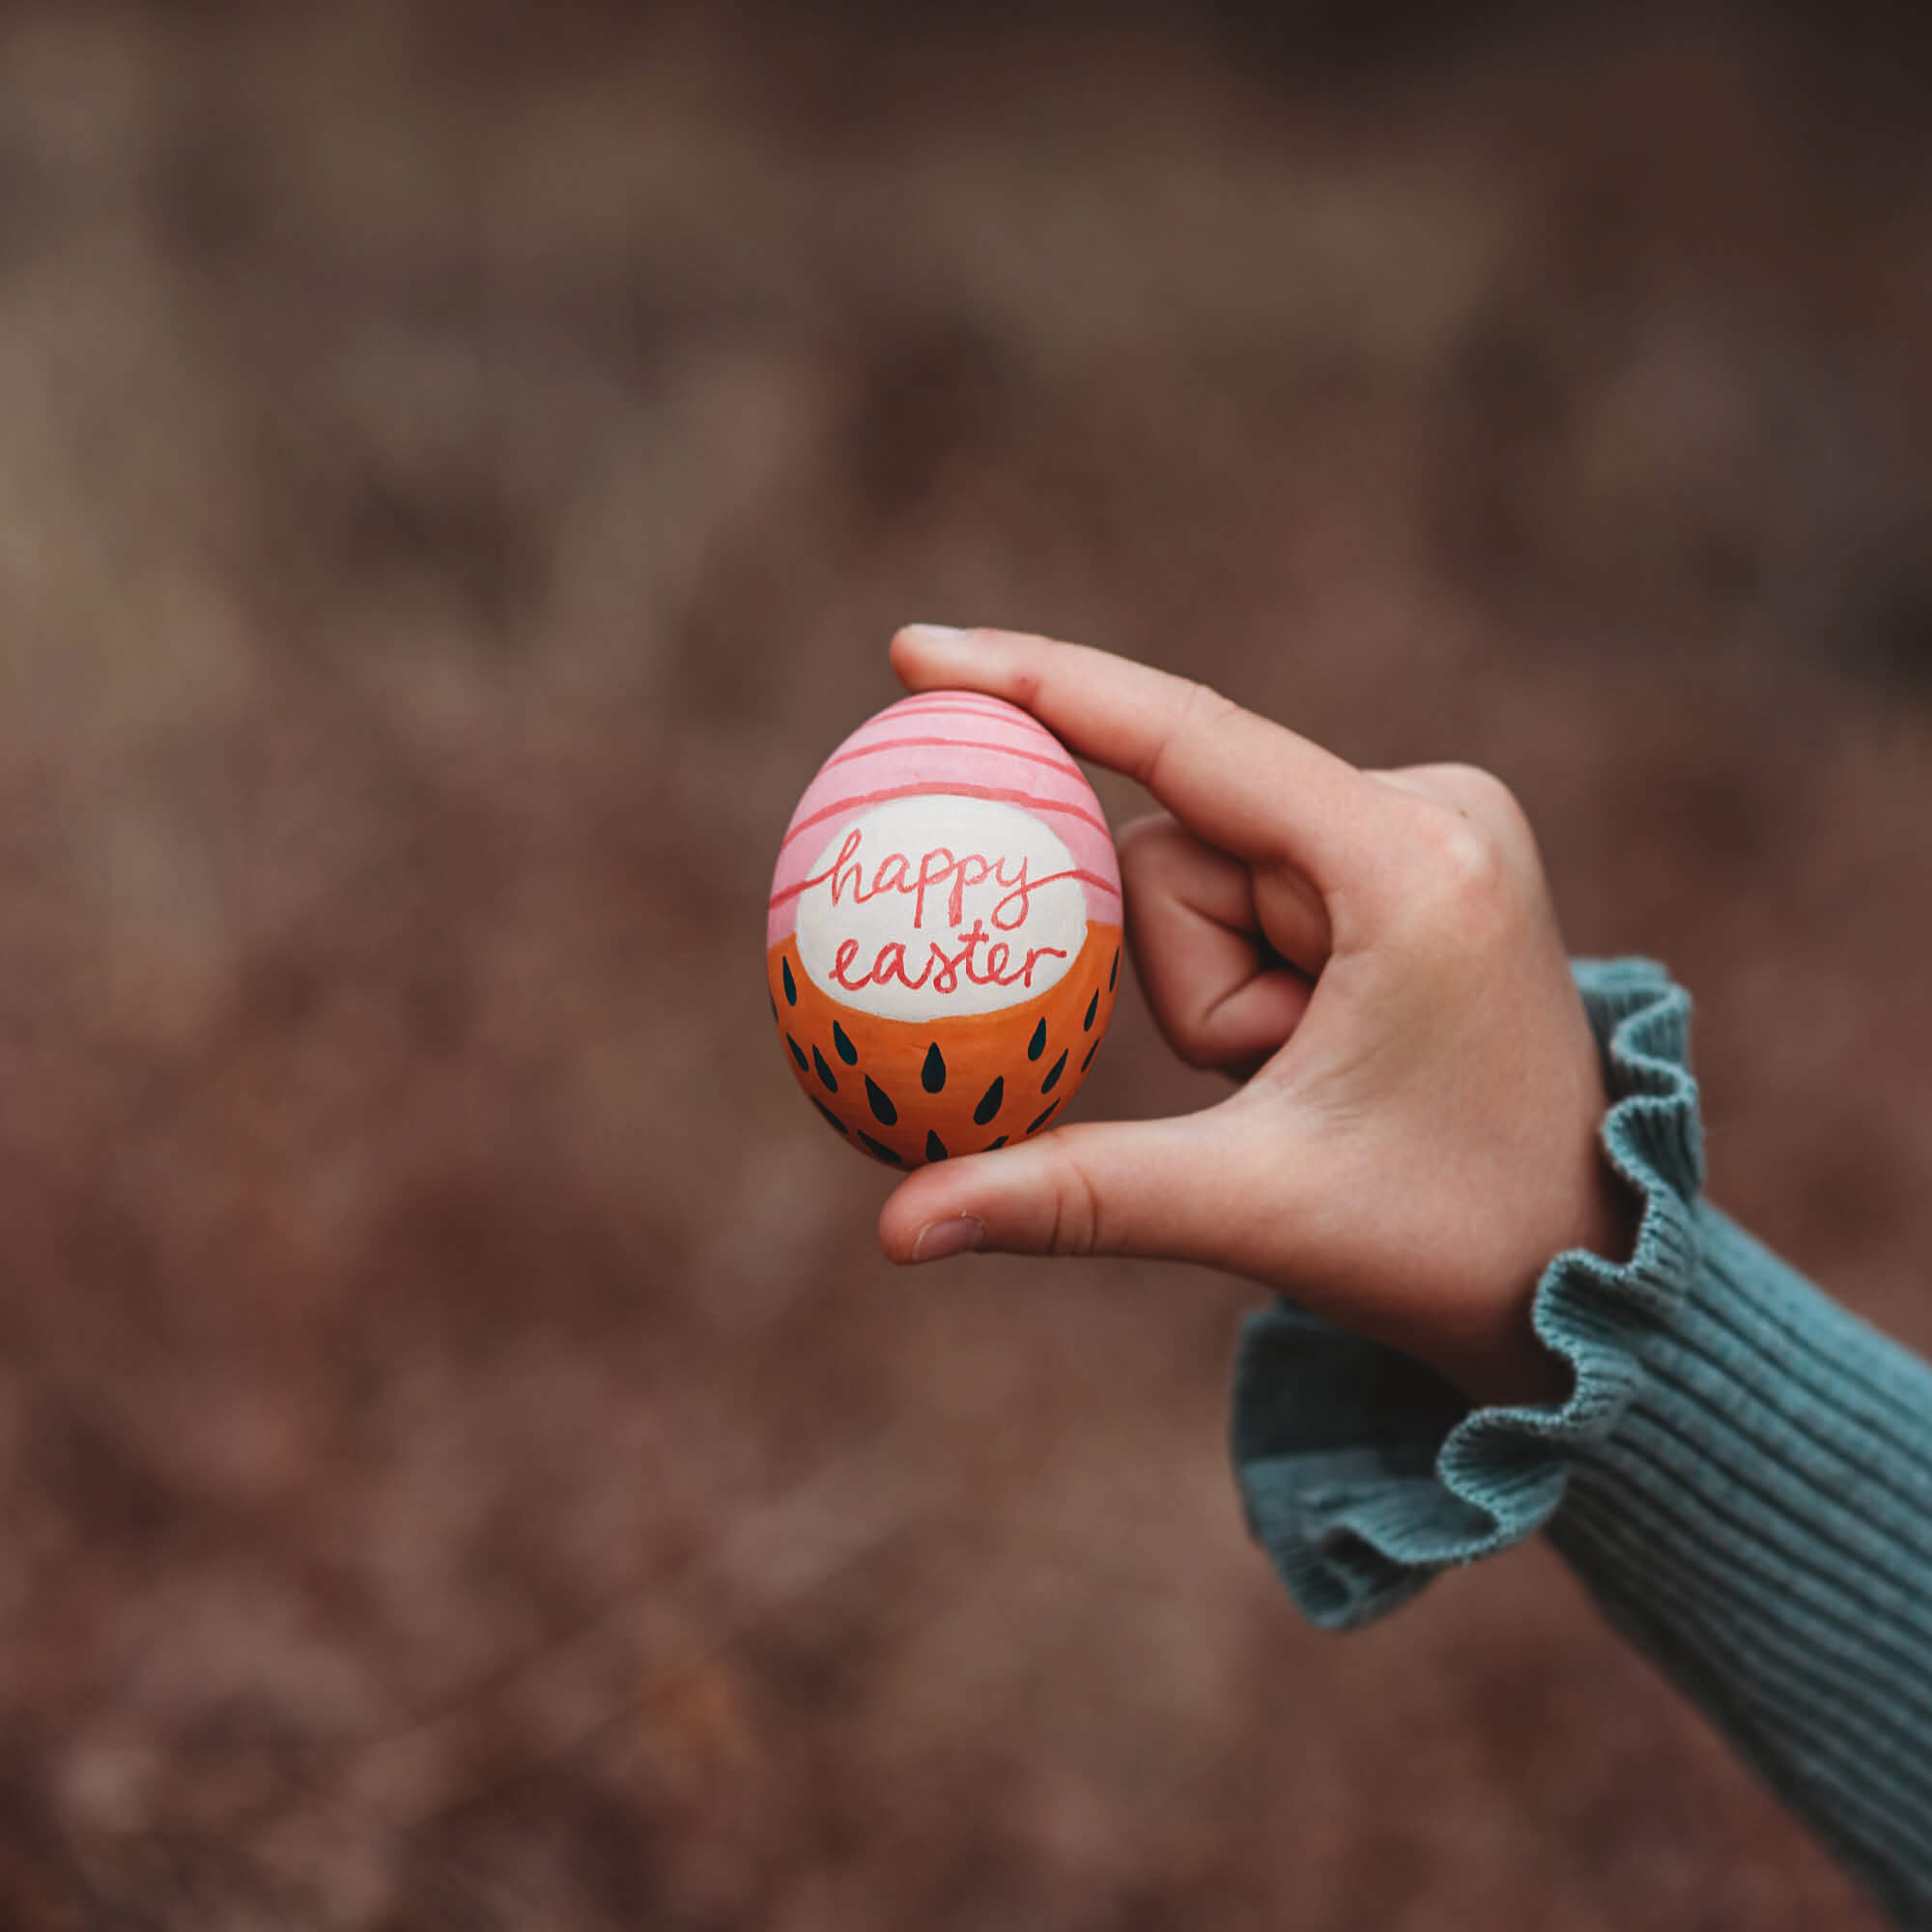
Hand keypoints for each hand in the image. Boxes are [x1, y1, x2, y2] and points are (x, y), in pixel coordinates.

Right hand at [875, 625, 1630, 1406]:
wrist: (1580, 1257)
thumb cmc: (1442, 1238)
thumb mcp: (1248, 1207)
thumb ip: (1070, 1194)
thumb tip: (899, 1228)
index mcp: (1408, 864)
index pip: (1187, 742)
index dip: (1043, 683)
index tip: (913, 649)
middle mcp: (1427, 808)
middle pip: (1178, 850)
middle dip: (1189, 982)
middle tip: (1278, 1075)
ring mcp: (1422, 822)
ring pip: (1202, 874)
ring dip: (1217, 989)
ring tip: (1316, 1068)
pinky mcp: (1404, 852)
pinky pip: (1246, 881)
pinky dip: (1242, 967)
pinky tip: (1326, 1038)